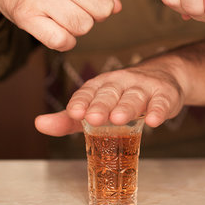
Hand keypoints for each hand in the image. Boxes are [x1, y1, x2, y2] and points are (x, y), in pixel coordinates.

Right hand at [0, 0, 149, 50]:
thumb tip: (117, 9)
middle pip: (104, 9)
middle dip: (97, 11)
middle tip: (79, 0)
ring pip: (85, 27)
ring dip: (80, 25)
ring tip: (64, 9)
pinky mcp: (27, 16)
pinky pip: (64, 41)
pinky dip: (64, 39)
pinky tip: (54, 24)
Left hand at [34, 62, 184, 135]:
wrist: (165, 80)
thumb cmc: (124, 97)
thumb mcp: (96, 107)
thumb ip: (69, 119)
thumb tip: (39, 124)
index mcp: (102, 84)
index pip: (89, 91)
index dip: (82, 101)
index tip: (74, 112)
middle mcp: (121, 82)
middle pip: (110, 93)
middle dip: (101, 105)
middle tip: (93, 118)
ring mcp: (144, 88)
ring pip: (134, 97)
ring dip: (126, 107)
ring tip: (118, 119)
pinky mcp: (165, 95)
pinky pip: (161, 102)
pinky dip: (157, 111)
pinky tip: (153, 120)